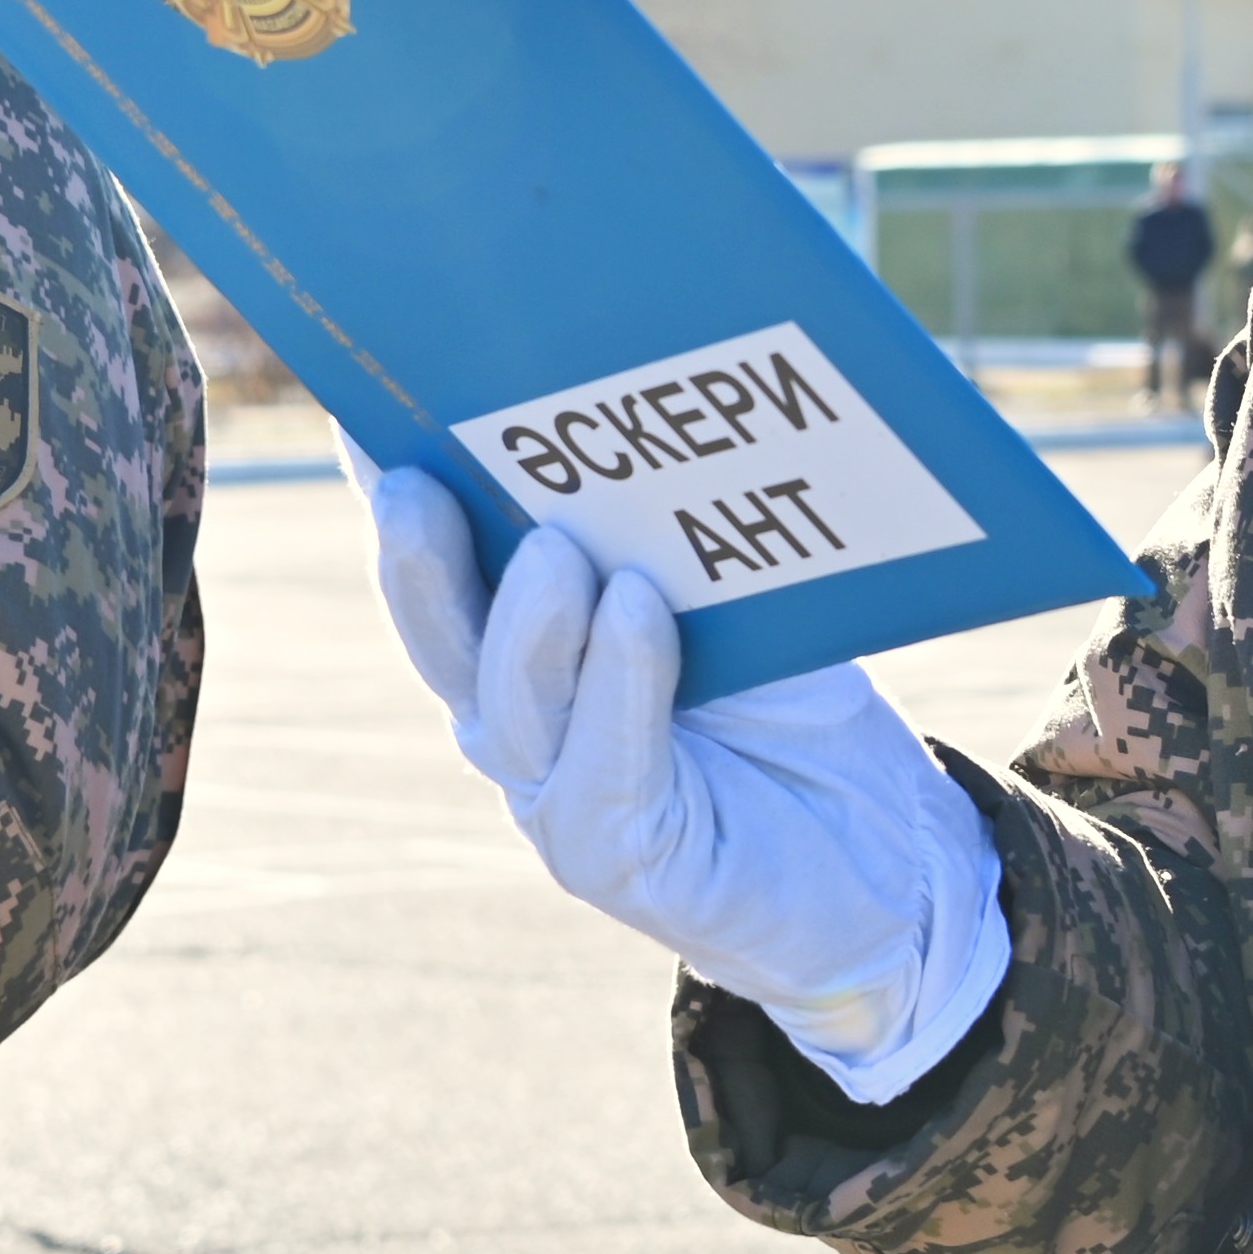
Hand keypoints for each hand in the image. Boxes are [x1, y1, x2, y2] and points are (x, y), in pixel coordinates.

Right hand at [359, 450, 1005, 1101]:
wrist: (886, 854)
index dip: (393, 487)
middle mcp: (517, 721)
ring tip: (555, 544)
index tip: (365, 409)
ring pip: (511, 701)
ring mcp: (555, 796)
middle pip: (442, 634)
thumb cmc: (798, 710)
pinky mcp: (617, 856)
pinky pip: (605, 761)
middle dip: (422, 554)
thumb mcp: (730, 600)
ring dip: (528, 618)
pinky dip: (617, 680)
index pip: (442, 561)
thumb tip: (645, 398)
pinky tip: (633, 610)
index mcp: (522, 646)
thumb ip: (663, 530)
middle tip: (414, 475)